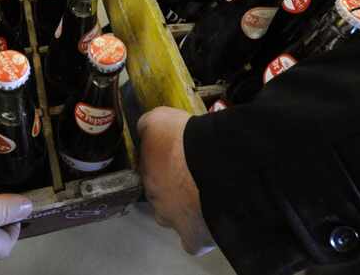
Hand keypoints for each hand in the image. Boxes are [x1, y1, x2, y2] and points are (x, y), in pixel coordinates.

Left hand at [138, 106, 215, 255]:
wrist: (215, 165)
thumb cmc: (186, 139)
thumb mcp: (160, 118)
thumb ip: (149, 125)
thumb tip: (144, 129)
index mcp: (145, 170)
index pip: (150, 169)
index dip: (166, 163)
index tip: (180, 158)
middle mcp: (153, 197)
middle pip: (161, 194)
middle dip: (174, 186)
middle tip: (194, 174)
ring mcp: (171, 220)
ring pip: (173, 217)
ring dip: (184, 209)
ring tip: (205, 195)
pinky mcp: (193, 238)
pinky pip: (193, 241)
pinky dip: (199, 234)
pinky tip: (209, 222)